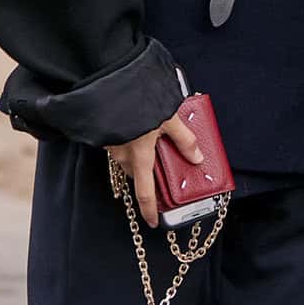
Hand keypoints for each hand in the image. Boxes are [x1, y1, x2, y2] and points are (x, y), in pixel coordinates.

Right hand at [107, 107, 202, 227]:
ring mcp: (111, 143)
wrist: (110, 83)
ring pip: (128, 159)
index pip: (145, 193)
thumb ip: (184, 139)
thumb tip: (197, 157)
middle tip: (160, 174)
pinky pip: (120, 145)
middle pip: (137, 175)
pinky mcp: (106, 131)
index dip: (149, 210)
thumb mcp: (169, 119)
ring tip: (152, 146)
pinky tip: (138, 130)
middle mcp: (123, 154)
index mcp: (140, 157)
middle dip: (148, 177)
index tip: (153, 222)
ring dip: (139, 158)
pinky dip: (130, 144)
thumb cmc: (138, 101)